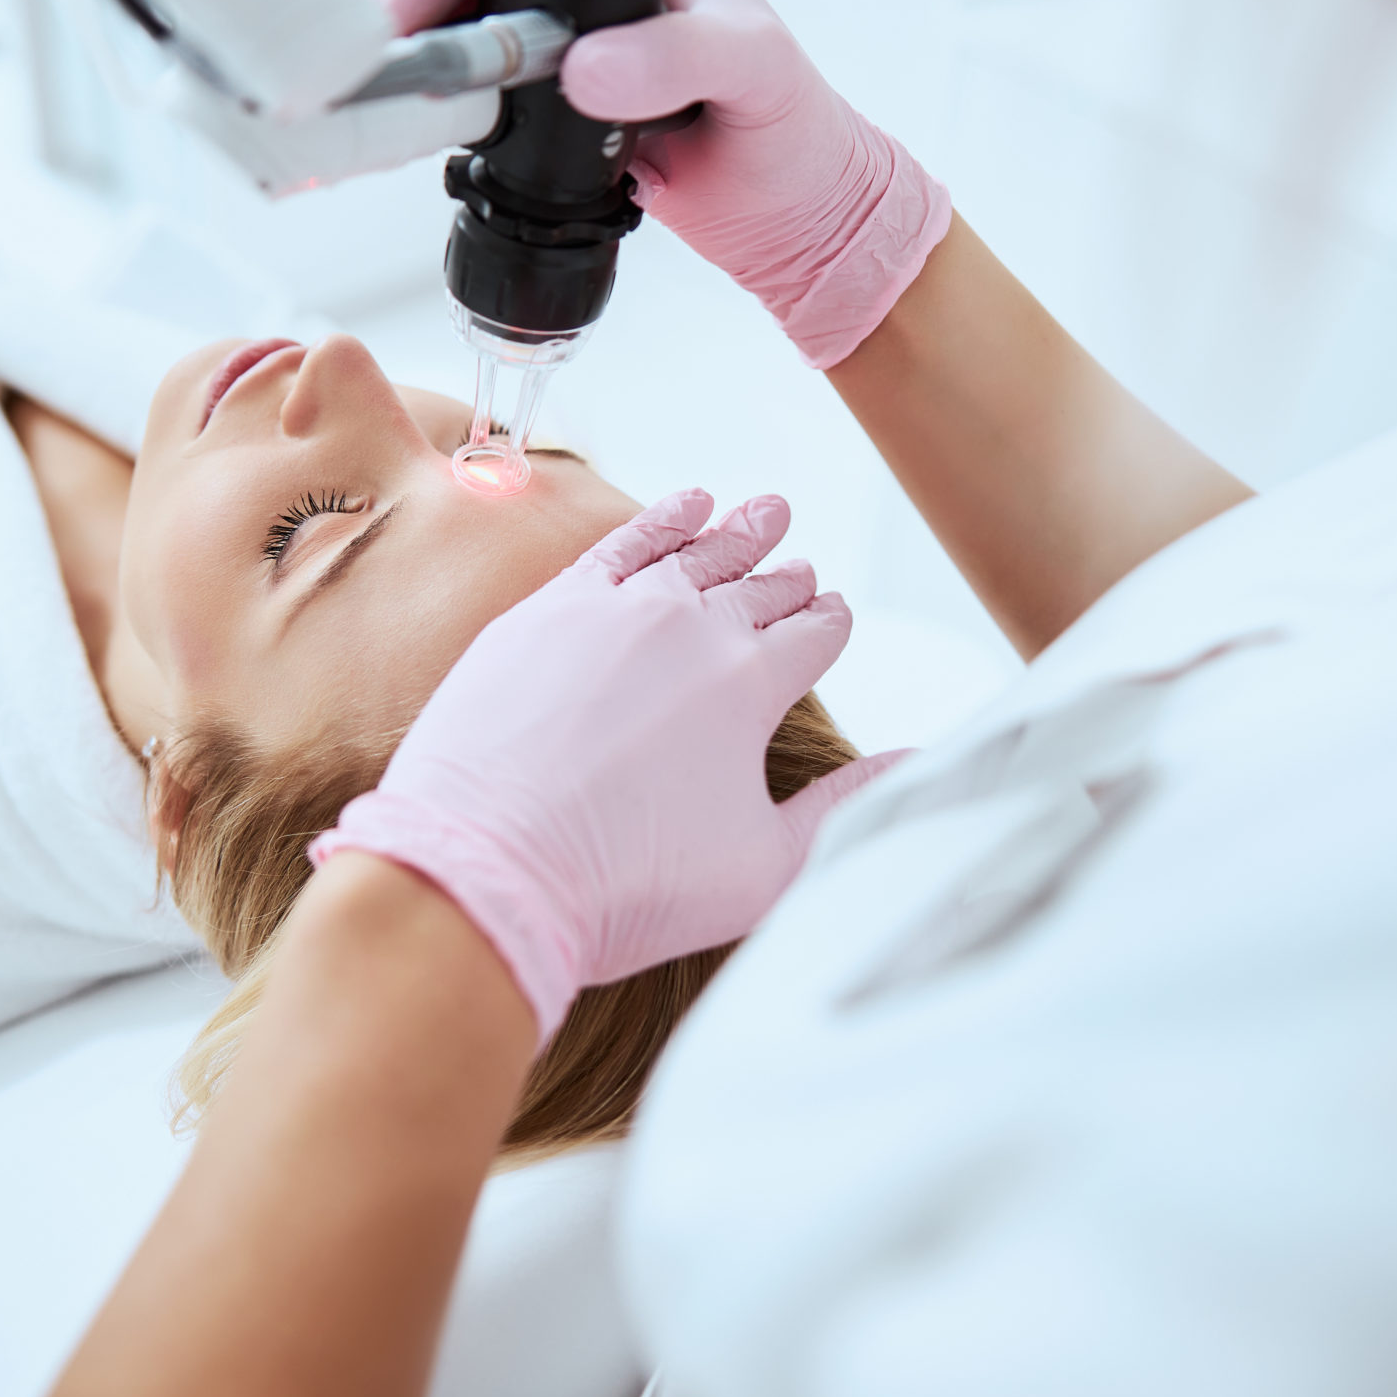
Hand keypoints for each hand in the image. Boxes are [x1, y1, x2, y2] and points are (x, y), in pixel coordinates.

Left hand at [310, 489, 904, 1041]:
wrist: (487, 873)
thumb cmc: (628, 890)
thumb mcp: (765, 868)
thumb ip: (844, 807)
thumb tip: (909, 763)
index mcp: (753, 684)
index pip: (815, 634)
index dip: (831, 625)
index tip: (835, 617)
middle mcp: (691, 629)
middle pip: (759, 589)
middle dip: (789, 579)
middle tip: (802, 569)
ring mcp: (615, 610)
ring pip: (696, 553)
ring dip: (738, 531)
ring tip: (767, 511)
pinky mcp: (546, 611)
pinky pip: (619, 546)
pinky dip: (661, 521)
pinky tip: (687, 506)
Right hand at [384, 0, 951, 368]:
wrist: (805, 223)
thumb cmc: (801, 139)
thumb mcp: (752, 74)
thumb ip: (676, 60)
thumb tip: (588, 67)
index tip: (409, 17)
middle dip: (428, 22)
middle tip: (384, 70)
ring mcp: (586, 43)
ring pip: (481, 41)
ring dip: (435, 76)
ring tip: (393, 109)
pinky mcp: (570, 104)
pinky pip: (496, 103)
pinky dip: (461, 123)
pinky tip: (434, 143)